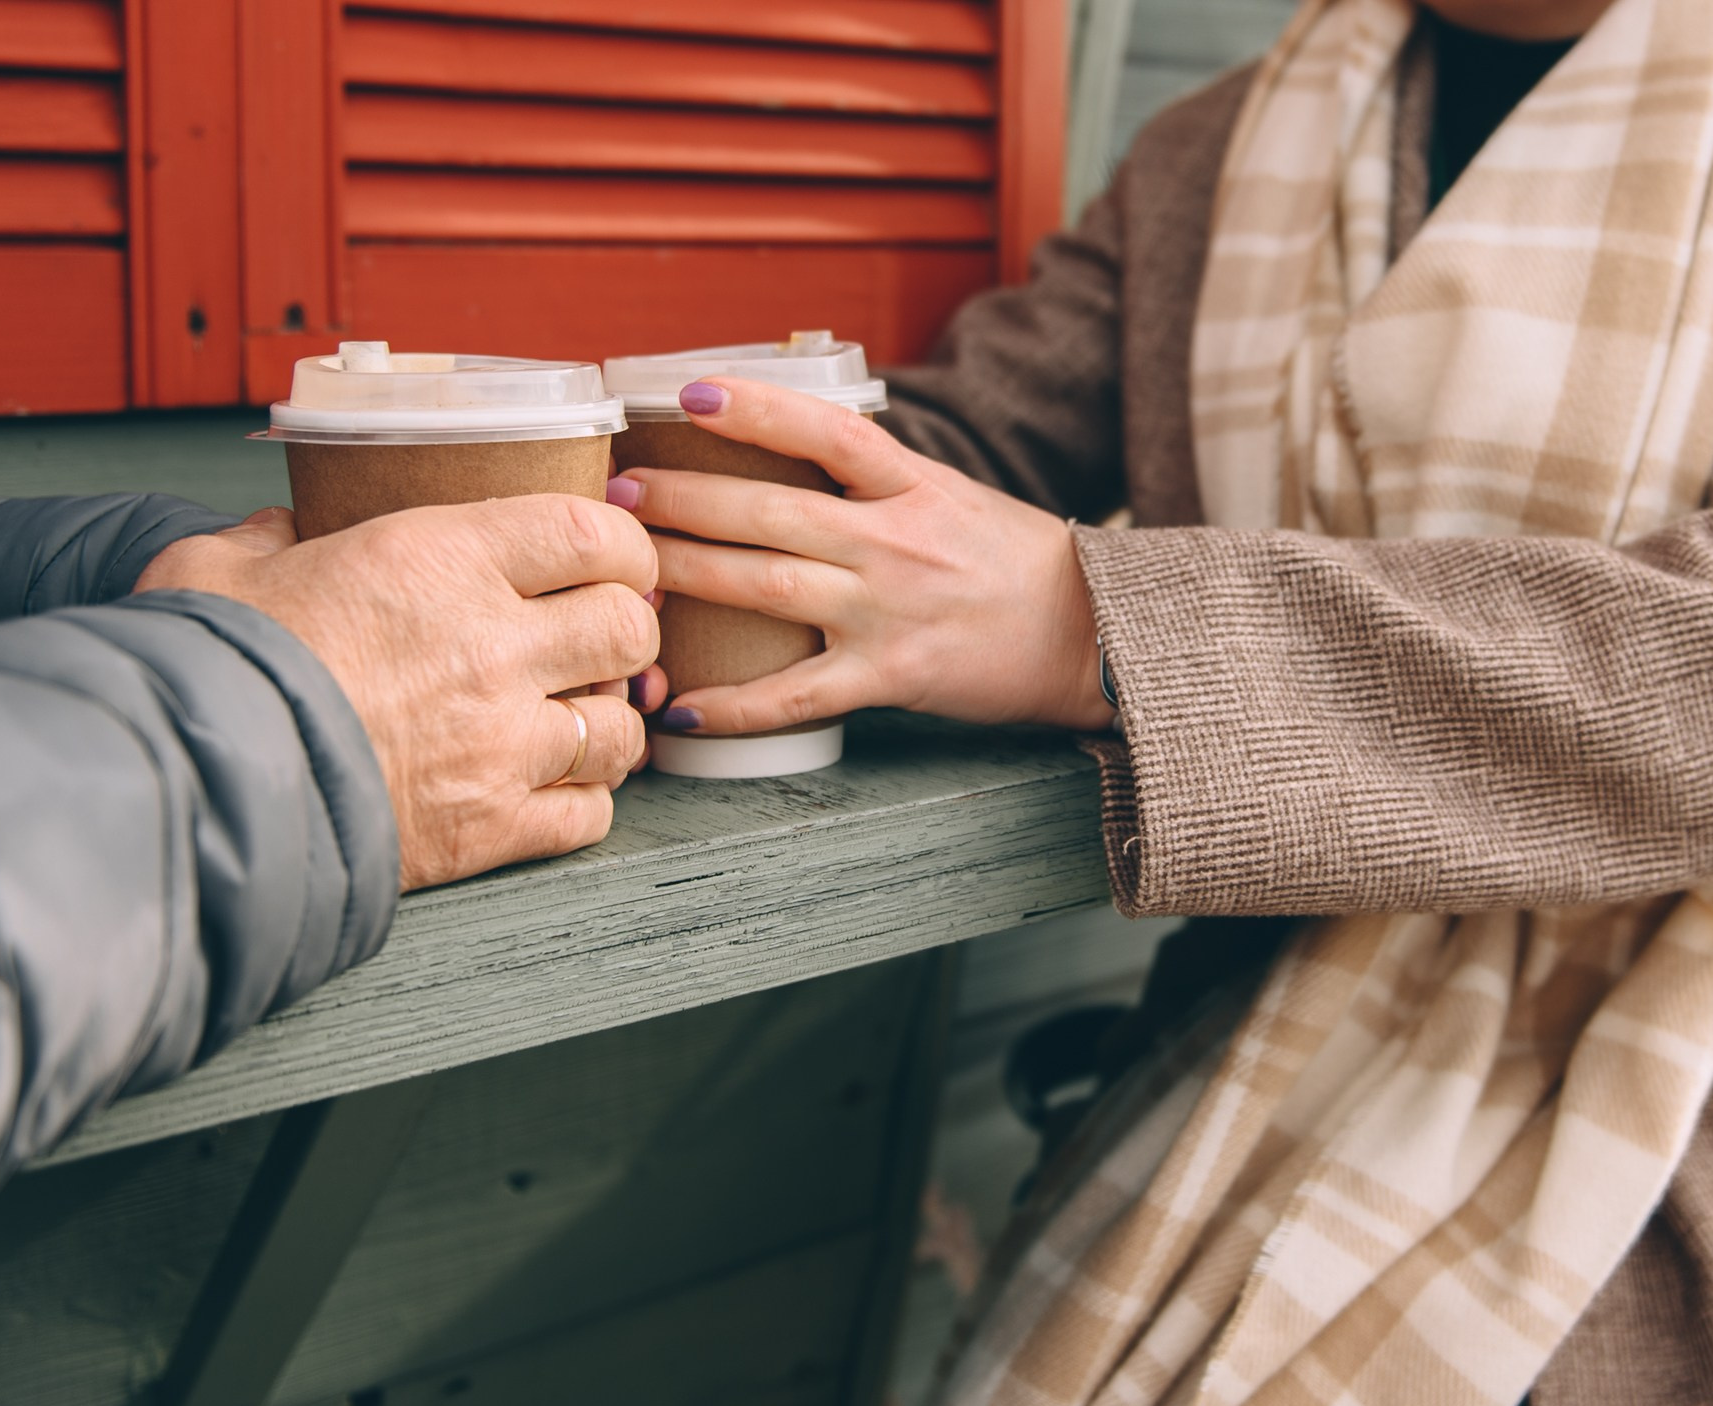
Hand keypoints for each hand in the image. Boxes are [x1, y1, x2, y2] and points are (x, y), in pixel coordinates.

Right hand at [134, 500, 660, 888]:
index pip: (591, 532)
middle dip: (626, 632)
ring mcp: (501, 744)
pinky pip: (587, 816)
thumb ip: (265, 537)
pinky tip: (553, 790)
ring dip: (608, 725)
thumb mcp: (216, 565)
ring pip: (622, 730)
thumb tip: (281, 532)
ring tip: (577, 722)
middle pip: (630, 628)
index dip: (622, 546)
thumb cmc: (208, 667)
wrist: (195, 786)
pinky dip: (582, 803)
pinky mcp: (490, 828)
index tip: (613, 560)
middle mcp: (492, 647)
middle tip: (596, 641)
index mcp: (440, 560)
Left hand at [614, 378, 1113, 735]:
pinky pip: (797, 695)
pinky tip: (681, 707)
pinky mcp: (892, 677)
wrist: (1095, 634)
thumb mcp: (950, 495)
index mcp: (913, 486)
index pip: (827, 431)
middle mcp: (895, 543)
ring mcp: (890, 611)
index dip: (757, 407)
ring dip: (690, 577)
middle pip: (772, 512)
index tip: (689, 391)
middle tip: (616, 493)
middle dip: (686, 500)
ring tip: (627, 573)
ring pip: (769, 589)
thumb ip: (875, 478)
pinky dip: (735, 706)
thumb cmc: (1015, 563)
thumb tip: (793, 443)